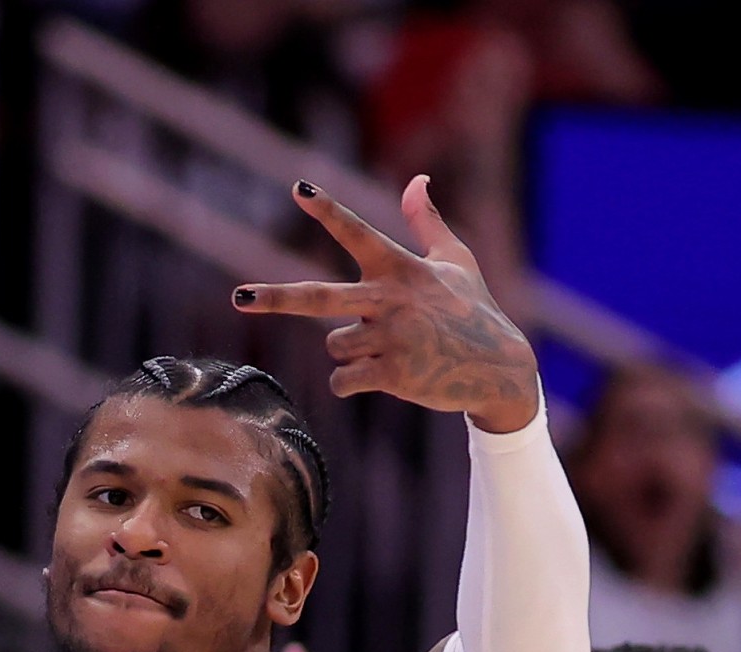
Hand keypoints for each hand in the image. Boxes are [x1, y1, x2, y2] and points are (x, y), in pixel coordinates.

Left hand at [233, 177, 540, 433]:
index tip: (299, 188)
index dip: (327, 210)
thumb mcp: (457, 261)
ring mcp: (391, 338)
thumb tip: (417, 178)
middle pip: (319, 298)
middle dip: (275, 299)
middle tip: (239, 298)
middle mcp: (391, 299)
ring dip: (352, 352)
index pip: (356, 233)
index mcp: (400, 268)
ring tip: (392, 350)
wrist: (501, 369)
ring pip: (335, 345)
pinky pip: (343, 380)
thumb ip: (427, 221)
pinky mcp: (393, 374)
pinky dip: (352, 383)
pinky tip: (384, 378)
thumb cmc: (475, 311)